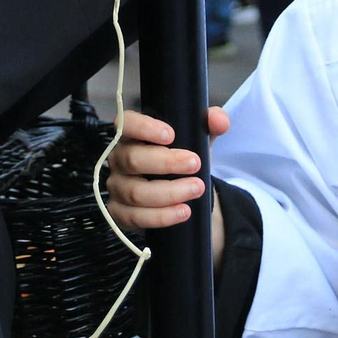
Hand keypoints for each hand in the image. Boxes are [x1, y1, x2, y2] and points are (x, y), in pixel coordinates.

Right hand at [107, 107, 232, 267]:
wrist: (179, 193)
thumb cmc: (182, 159)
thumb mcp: (197, 140)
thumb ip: (210, 125)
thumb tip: (219, 120)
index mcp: (132, 135)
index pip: (126, 123)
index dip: (144, 128)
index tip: (171, 135)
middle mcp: (119, 159)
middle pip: (132, 159)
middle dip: (166, 163)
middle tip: (195, 164)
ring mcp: (117, 187)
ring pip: (136, 192)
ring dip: (170, 192)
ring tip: (197, 189)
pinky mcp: (120, 213)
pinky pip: (135, 217)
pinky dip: (162, 216)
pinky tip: (183, 211)